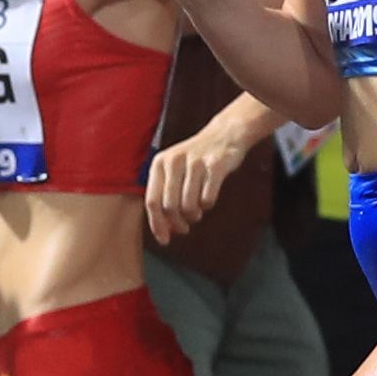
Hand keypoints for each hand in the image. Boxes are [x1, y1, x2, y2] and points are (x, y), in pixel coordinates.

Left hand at [146, 108, 270, 242]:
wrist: (224, 134)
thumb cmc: (195, 159)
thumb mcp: (173, 169)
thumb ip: (164, 196)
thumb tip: (162, 231)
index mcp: (159, 163)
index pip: (152, 201)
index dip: (157, 224)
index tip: (164, 240)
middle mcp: (174, 161)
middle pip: (169, 207)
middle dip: (177, 223)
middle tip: (185, 227)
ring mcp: (195, 163)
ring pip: (189, 205)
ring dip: (194, 215)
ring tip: (197, 212)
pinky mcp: (215, 165)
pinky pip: (208, 198)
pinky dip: (208, 205)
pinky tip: (208, 200)